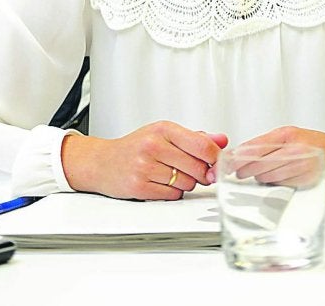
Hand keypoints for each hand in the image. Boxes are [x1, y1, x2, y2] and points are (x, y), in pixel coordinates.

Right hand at [61, 122, 227, 200]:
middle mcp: (154, 145)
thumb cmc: (135, 147)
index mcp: (163, 129)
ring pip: (186, 183)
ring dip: (185, 184)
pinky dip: (172, 193)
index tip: (218, 163)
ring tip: (170, 175)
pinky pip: (172, 195)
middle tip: (193, 171)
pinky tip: (160, 184)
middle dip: (201, 174)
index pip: (202, 144)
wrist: (102, 162)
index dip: (215, 158)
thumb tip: (222, 140)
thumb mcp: (165, 134)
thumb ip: (195, 138)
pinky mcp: (139, 186)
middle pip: (197, 167)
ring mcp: (145, 166)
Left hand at [206, 127, 324, 202]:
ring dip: (259, 181)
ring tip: (255, 182)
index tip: (223, 165)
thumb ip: (274, 146)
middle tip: (234, 177)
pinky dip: (276, 188)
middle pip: (256, 163)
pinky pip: (284, 187)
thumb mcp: (297, 138)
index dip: (235, 158)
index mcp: (287, 134)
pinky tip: (276, 187)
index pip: (252, 146)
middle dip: (243, 172)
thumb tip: (246, 158)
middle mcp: (293, 147)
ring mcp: (301, 165)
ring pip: (268, 176)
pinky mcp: (310, 181)